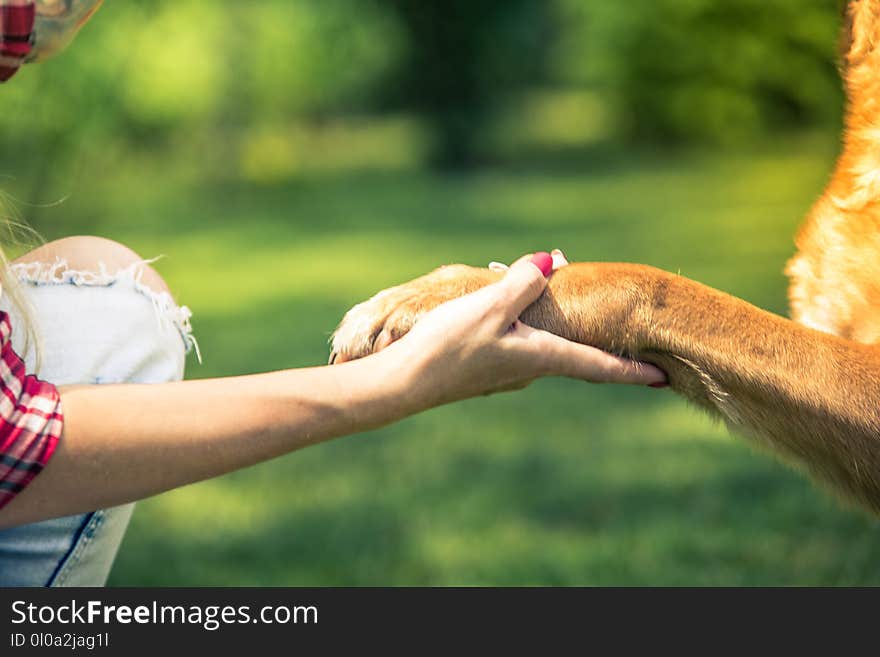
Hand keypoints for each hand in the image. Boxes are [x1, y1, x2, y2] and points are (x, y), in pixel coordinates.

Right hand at [361, 252, 666, 411]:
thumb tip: (551, 262)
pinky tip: (510, 304)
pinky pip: (521, 339)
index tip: (664, 378)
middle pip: (575, 350)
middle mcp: (530, 367)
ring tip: (561, 289)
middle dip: (598, 336)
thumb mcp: (490, 306)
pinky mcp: (485, 365)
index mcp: (542, 357)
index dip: (633, 371)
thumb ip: (523, 282)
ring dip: (559, 321)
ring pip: (546, 341)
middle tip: (617, 318)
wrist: (403, 382)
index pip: (599, 366)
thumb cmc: (449, 346)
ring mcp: (508, 369)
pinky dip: (529, 321)